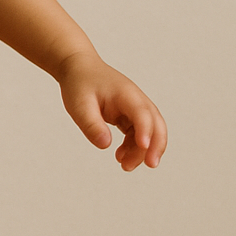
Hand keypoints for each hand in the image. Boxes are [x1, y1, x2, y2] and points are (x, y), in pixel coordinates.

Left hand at [57, 52, 166, 170]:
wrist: (78, 68)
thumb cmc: (79, 84)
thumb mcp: (79, 106)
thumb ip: (91, 125)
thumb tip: (106, 145)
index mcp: (125, 94)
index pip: (141, 113)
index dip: (145, 130)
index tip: (143, 146)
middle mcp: (136, 100)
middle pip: (156, 124)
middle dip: (156, 145)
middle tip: (150, 165)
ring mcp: (134, 108)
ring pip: (149, 132)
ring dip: (142, 151)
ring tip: (125, 166)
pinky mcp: (130, 115)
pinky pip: (138, 134)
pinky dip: (134, 147)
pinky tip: (121, 156)